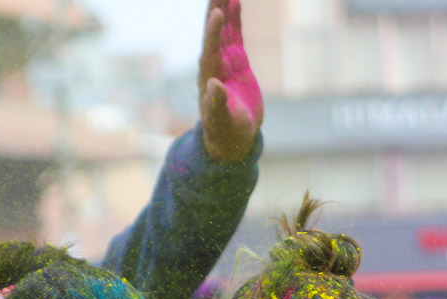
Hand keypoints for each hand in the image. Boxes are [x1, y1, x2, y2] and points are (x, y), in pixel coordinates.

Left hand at [198, 0, 262, 163]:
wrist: (234, 137)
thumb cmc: (226, 132)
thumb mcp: (223, 121)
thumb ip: (217, 104)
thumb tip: (213, 84)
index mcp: (209, 78)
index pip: (210, 50)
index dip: (213, 32)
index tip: (217, 12)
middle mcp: (214, 65)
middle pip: (213, 33)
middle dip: (214, 10)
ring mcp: (225, 61)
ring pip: (223, 29)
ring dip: (223, 8)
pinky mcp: (236, 62)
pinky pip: (234, 35)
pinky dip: (234, 19)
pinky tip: (235, 2)